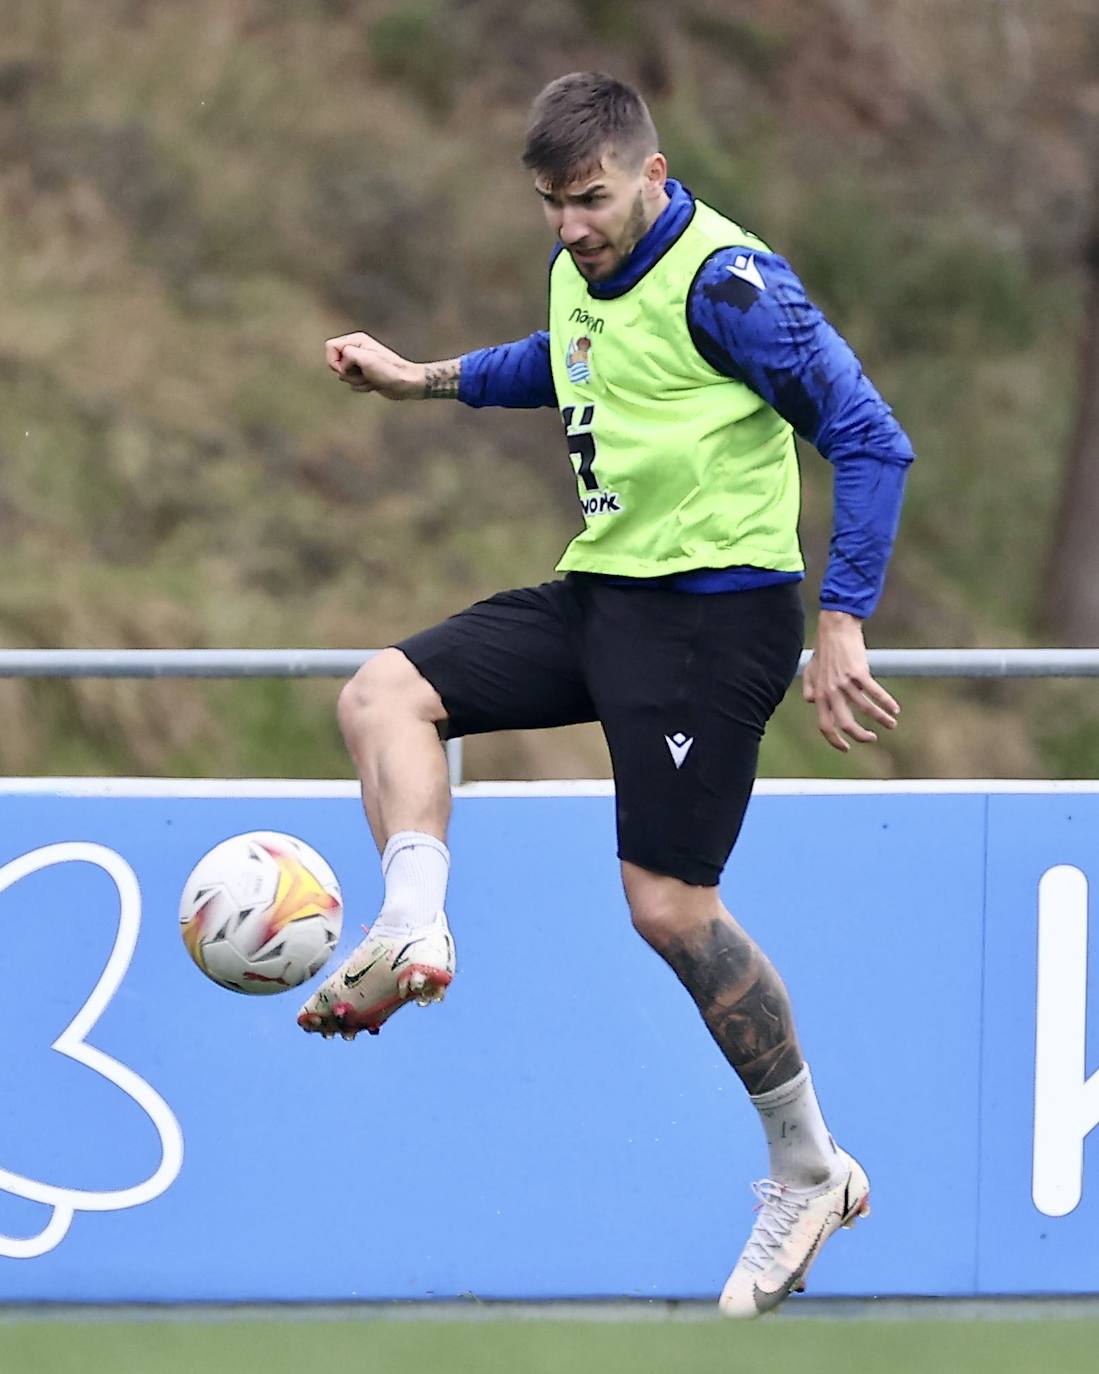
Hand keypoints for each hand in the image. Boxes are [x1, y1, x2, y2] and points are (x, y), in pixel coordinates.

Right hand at [324, 331, 424, 399]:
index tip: (346, 368)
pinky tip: (374, 384)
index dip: (334, 360)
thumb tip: (340, 364)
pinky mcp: (364, 375)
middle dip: (347, 373)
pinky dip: (362, 387)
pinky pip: (352, 384)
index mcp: (356, 340)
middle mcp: (357, 350)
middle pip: (335, 363)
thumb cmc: (389, 370)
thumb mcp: (365, 358)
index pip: (330, 346)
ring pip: (343, 376)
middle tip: (364, 372)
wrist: (406, 383)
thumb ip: (346, 354)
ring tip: (372, 378)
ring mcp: (360, 363)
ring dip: (357, 381)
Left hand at [802, 610, 899, 752]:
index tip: (846, 748)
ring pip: (865, 709)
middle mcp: (830, 691)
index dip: (835, 740)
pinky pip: (875, 693)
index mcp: (819, 695)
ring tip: (891, 723)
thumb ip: (810, 687)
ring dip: (881, 719)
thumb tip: (812, 702)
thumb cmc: (825, 649)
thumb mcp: (811, 670)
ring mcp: (844, 682)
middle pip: (845, 723)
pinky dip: (887, 703)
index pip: (825, 725)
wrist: (835, 627)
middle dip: (861, 736)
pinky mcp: (858, 672)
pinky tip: (895, 709)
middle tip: (872, 739)